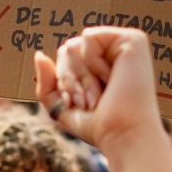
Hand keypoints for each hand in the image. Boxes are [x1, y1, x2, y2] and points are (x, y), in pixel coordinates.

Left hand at [33, 26, 164, 152]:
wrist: (121, 134)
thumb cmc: (97, 124)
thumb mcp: (60, 105)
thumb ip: (46, 80)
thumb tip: (39, 54)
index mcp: (103, 63)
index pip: (64, 57)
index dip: (64, 82)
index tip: (83, 104)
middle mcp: (115, 50)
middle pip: (66, 50)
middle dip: (71, 80)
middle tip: (91, 101)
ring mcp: (125, 43)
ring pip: (73, 45)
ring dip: (81, 76)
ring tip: (101, 93)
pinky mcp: (132, 39)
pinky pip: (88, 37)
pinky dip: (91, 62)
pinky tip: (110, 77)